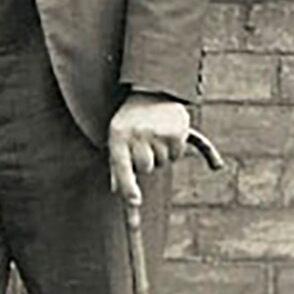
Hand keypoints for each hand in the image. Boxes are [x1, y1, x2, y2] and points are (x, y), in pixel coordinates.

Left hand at [108, 92, 190, 206]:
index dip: (127, 185)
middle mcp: (137, 134)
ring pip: (162, 163)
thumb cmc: (130, 120)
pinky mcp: (176, 133)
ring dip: (160, 155)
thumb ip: (117, 164)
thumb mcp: (117, 136)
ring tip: (154, 135)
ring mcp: (157, 133)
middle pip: (145, 168)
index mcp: (117, 135)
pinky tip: (167, 134)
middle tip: (143, 145)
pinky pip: (177, 156)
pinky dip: (174, 150)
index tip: (135, 202)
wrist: (153, 91)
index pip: (121, 165)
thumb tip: (116, 191)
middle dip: (146, 163)